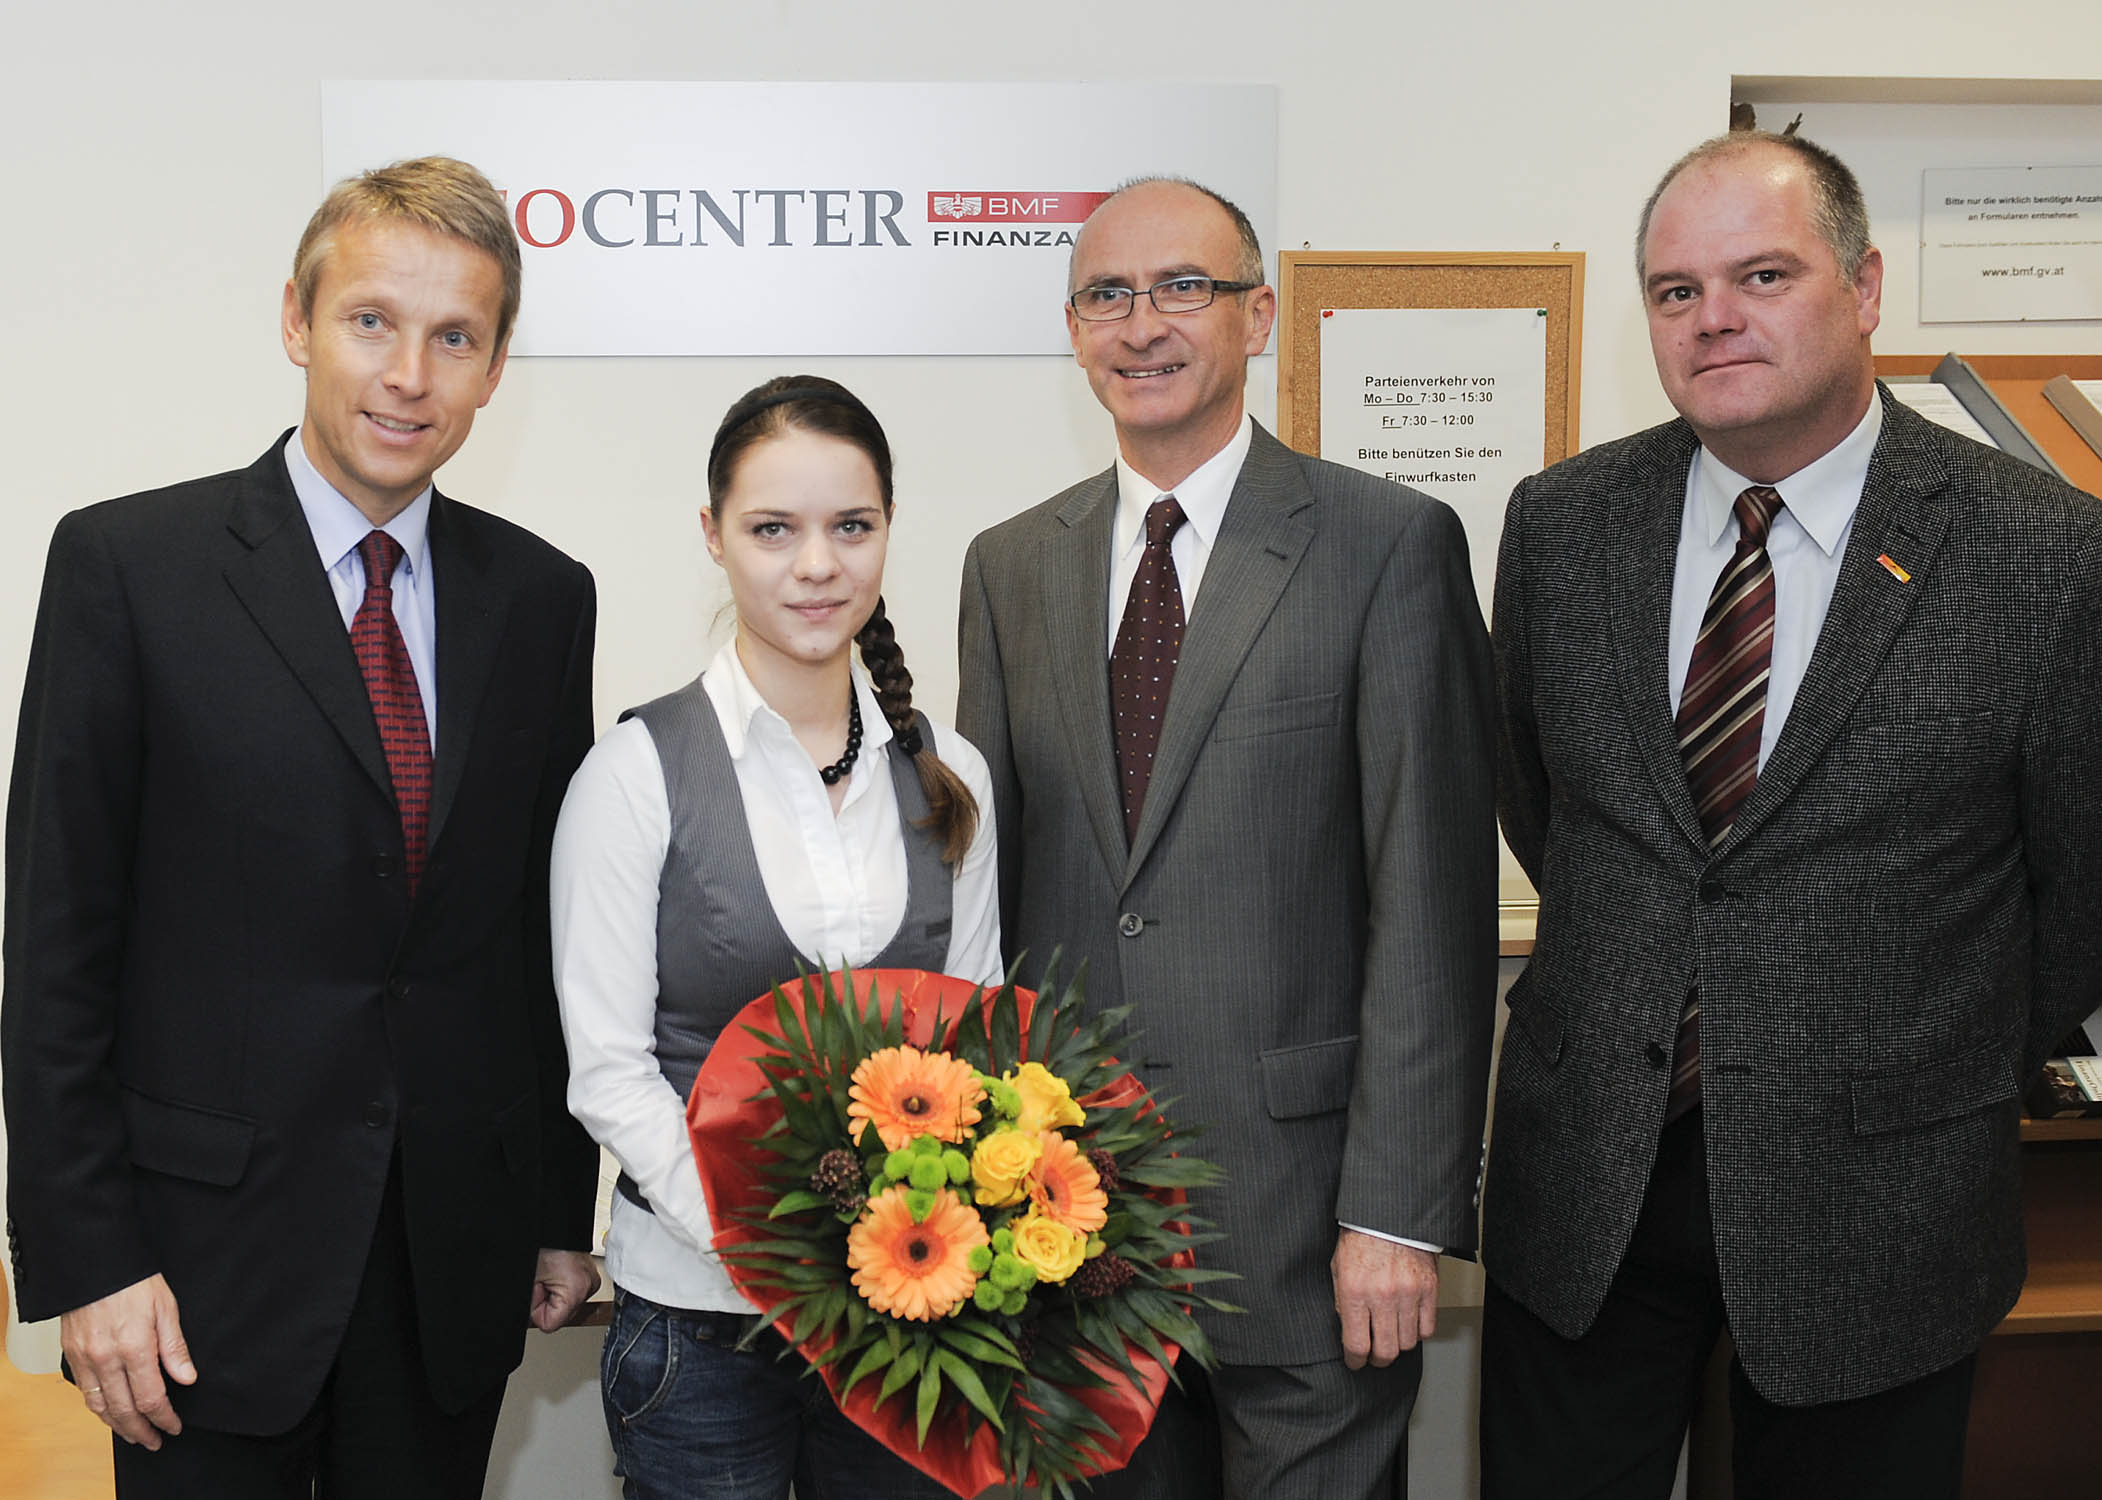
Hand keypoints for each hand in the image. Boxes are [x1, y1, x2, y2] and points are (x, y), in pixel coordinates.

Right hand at [59, 1273, 196, 1447]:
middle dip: (141, 1431)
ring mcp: (85, 1358)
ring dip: (118, 1426)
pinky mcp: (71, 1355)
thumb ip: (175, 1347)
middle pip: (124, 1410)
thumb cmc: (133, 1280)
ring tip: (134, 1435)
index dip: (164, 1417)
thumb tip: (187, 1378)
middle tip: (155, 1440)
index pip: (151, 1398)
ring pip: (100, 1407)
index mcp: (135, 1347)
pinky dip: (98, 1408)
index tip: (174, 1426)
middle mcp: (106, 1358)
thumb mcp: (166, 1307)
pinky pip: (84, 1392)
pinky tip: (110, 1412)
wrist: (94, 1262)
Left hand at [528, 1248, 600, 1331]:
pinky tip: (558, 1274)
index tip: (538, 1288)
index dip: (537, 1309)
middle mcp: (589, 1287)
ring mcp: (592, 1281)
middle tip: (544, 1279)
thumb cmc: (543, 1246)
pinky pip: (573, 1294)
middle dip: (547, 1302)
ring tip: (551, 1274)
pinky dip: (563, 1288)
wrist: (555, 1224)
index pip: (549, 1325)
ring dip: (555, 1295)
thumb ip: (530, 1306)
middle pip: (561, 1317)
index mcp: (576, 1289)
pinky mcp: (591, 1276)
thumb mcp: (530, 1280)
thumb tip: (530, 1319)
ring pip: (566, 1307)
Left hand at [1332, 1229, 1437, 1369]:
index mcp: (1355, 1292)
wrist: (1387, 1214)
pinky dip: (1418, 1332)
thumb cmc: (1360, 1238)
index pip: (1356, 1344)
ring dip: (1398, 1346)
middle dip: (1377, 1360)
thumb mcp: (1338, 1269)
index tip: (1355, 1362)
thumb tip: (1349, 1330)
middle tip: (1374, 1357)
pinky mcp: (1429, 1288)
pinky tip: (1408, 1324)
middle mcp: (1382, 1296)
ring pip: (1408, 1343)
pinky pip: (1427, 1327)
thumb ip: (1343, 1302)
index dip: (1355, 1360)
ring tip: (1391, 1338)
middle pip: (1385, 1351)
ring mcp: (1408, 1293)